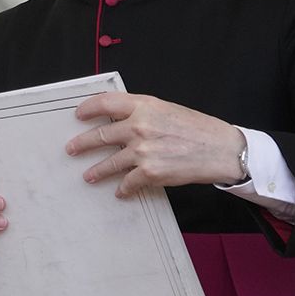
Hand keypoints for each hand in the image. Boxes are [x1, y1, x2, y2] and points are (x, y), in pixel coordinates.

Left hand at [71, 92, 246, 197]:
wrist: (223, 150)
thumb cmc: (200, 129)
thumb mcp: (168, 110)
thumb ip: (143, 113)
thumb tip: (120, 119)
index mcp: (144, 106)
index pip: (105, 102)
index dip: (88, 108)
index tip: (79, 115)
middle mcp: (139, 126)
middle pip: (100, 135)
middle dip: (82, 144)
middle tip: (71, 149)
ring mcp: (142, 150)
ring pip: (109, 163)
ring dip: (96, 171)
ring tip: (88, 176)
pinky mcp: (150, 172)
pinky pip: (128, 183)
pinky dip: (124, 189)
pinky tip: (121, 192)